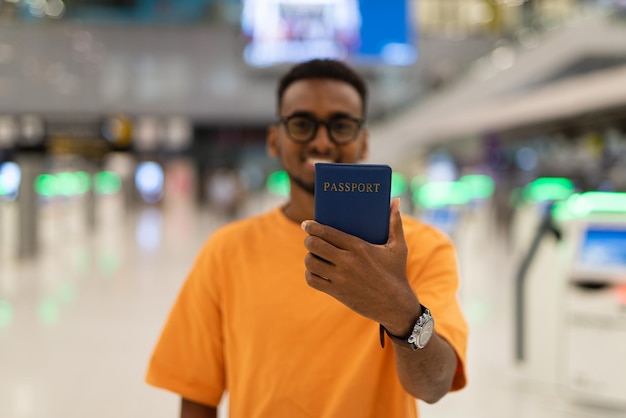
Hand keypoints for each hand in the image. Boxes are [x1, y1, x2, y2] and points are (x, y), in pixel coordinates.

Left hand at [302, 198, 419, 333]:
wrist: (396, 305)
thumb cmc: (396, 272)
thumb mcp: (398, 247)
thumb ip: (395, 222)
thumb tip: (395, 200)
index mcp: (359, 247)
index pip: (328, 232)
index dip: (313, 227)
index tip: (306, 224)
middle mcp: (347, 262)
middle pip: (315, 245)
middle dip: (309, 240)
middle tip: (310, 239)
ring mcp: (340, 279)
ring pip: (311, 263)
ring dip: (309, 257)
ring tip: (313, 254)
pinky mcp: (337, 292)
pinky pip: (313, 281)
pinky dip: (310, 274)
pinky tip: (315, 270)